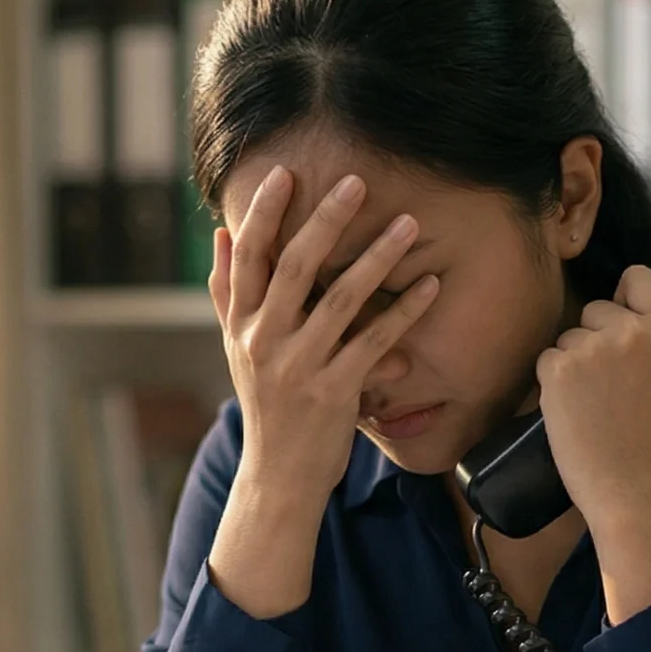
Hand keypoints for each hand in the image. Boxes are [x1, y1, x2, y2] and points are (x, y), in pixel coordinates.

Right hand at [204, 166, 438, 619]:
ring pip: (341, 300)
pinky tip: (430, 285)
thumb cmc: (265, 404)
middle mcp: (265, 342)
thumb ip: (228, 291)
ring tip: (408, 224)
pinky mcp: (335, 392)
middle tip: (358, 182)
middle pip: (295, 268)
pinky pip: (374, 342)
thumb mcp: (236, 348)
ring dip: (378, 258)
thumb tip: (220, 234)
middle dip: (327, 220)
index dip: (264, 214)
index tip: (285, 174)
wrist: (278, 476)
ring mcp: (300, 368)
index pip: (249, 258)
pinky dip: (404, 312)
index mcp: (242, 325)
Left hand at [536, 266, 650, 621]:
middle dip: (597, 337)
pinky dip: (553, 383)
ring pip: (569, 336)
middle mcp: (631, 331)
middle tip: (608, 382)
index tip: (622, 317)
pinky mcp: (558, 370)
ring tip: (592, 402)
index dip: (626, 296)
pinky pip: (548, 358)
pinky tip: (573, 410)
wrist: (632, 489)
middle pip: (597, 309)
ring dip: (574, 362)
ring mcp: (591, 348)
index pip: (637, 277)